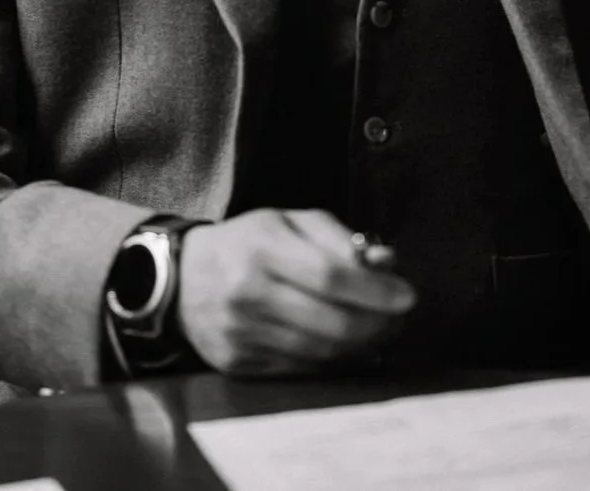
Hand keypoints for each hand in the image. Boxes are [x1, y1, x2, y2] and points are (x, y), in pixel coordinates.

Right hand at [176, 209, 414, 375]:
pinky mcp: (238, 364)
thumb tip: (387, 263)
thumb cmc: (247, 242)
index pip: (331, 276)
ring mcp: (240, 334)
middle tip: (399, 319)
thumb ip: (339, 239)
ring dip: (361, 346)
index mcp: (262, 246)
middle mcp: (248, 292)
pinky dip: (333, 362)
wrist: (181, 279)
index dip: (375, 291)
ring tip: (381, 331)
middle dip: (377, 324)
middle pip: (331, 322)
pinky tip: (351, 350)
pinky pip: (300, 369)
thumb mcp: (289, 221)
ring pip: (320, 352)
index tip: (408, 296)